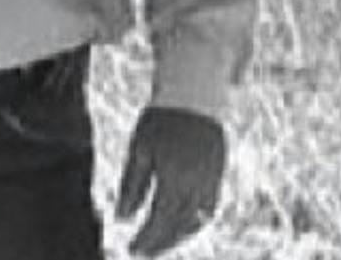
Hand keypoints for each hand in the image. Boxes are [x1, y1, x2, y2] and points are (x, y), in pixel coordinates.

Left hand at [115, 106, 227, 255]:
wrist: (194, 96)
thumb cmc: (159, 120)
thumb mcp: (138, 150)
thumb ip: (131, 187)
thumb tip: (121, 219)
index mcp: (175, 178)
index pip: (160, 220)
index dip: (147, 239)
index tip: (132, 250)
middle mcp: (197, 185)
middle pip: (180, 225)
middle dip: (161, 242)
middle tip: (143, 252)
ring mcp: (212, 181)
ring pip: (197, 221)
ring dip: (179, 236)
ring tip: (159, 243)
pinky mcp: (219, 175)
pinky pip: (209, 208)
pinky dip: (194, 222)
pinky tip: (179, 224)